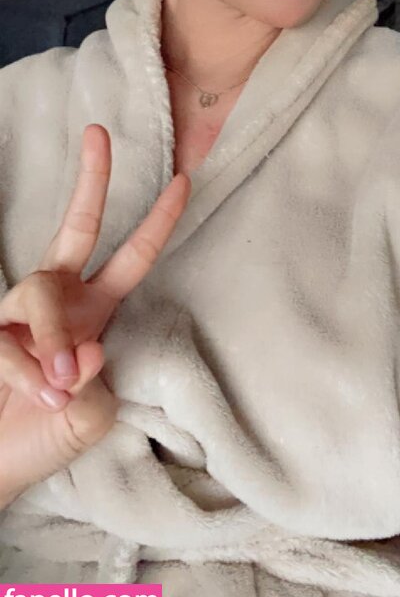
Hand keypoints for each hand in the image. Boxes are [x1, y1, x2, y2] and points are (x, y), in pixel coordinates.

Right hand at [0, 124, 190, 508]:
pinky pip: (11, 344)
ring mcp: (21, 313)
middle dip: (92, 179)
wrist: (0, 463)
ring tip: (57, 388)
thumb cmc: (52, 434)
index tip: (184, 180)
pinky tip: (37, 396)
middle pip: (77, 225)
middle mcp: (61, 298)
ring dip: (50, 343)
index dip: (159, 221)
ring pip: (41, 299)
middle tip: (99, 133)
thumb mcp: (92, 412)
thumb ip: (91, 381)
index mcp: (95, 310)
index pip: (133, 256)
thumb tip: (80, 351)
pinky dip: (26, 374)